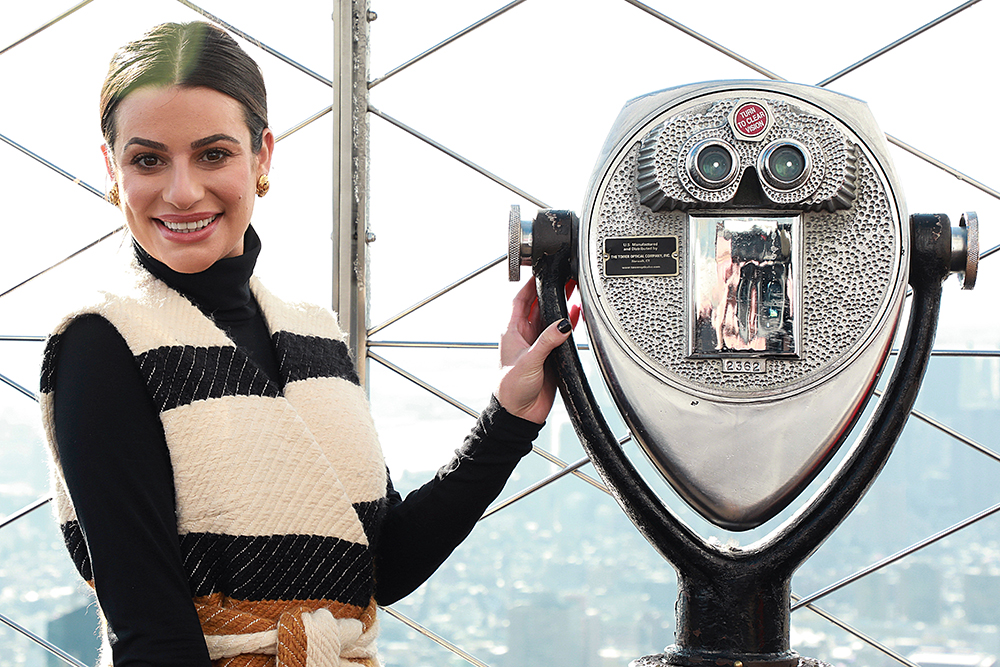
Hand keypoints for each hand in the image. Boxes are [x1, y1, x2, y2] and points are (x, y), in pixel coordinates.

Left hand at [495, 278, 579, 423]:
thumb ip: (546, 341)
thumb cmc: (511, 388)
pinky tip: (577, 313)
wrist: (519, 414)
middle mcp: (524, 335)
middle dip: (549, 290)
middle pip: (538, 305)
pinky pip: (560, 334)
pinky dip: (569, 323)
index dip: (530, 284)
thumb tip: (563, 323)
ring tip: (573, 288)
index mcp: (511, 332)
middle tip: (563, 276)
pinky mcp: (549, 355)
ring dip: (560, 304)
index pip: (520, 300)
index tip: (541, 270)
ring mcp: (537, 344)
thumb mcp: (529, 360)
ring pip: (550, 318)